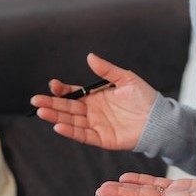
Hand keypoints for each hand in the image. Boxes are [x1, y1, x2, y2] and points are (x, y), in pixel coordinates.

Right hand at [29, 53, 158, 149]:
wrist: (159, 119)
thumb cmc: (145, 98)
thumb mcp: (126, 79)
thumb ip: (107, 70)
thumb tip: (89, 57)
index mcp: (96, 97)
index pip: (73, 94)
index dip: (62, 91)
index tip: (53, 85)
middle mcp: (93, 112)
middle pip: (67, 108)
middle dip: (51, 104)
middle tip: (35, 100)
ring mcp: (96, 126)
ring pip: (71, 121)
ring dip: (56, 117)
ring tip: (41, 112)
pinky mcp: (103, 139)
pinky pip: (83, 135)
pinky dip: (70, 131)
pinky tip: (58, 126)